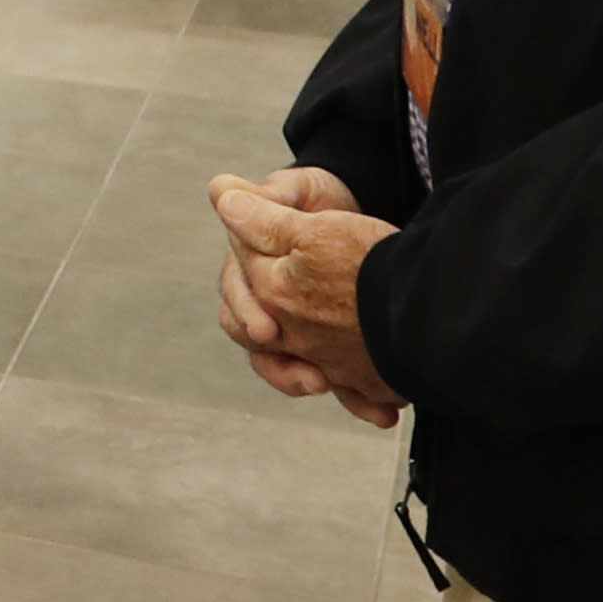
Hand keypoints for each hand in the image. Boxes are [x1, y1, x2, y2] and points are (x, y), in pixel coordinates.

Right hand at [210, 170, 401, 425]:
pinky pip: (336, 380)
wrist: (351, 212)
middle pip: (262, 348)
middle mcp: (267, 305)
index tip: (267, 330)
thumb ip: (267, 199)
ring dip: (307, 383)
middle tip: (311, 379)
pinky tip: (380, 413)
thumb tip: (221, 188)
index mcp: (250, 272)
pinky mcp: (327, 345)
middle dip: (283, 368)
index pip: (238, 300)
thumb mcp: (297, 192)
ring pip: (290, 368)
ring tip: (331, 389)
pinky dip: (357, 399)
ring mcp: (296, 329)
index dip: (249, 315)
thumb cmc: (317, 200)